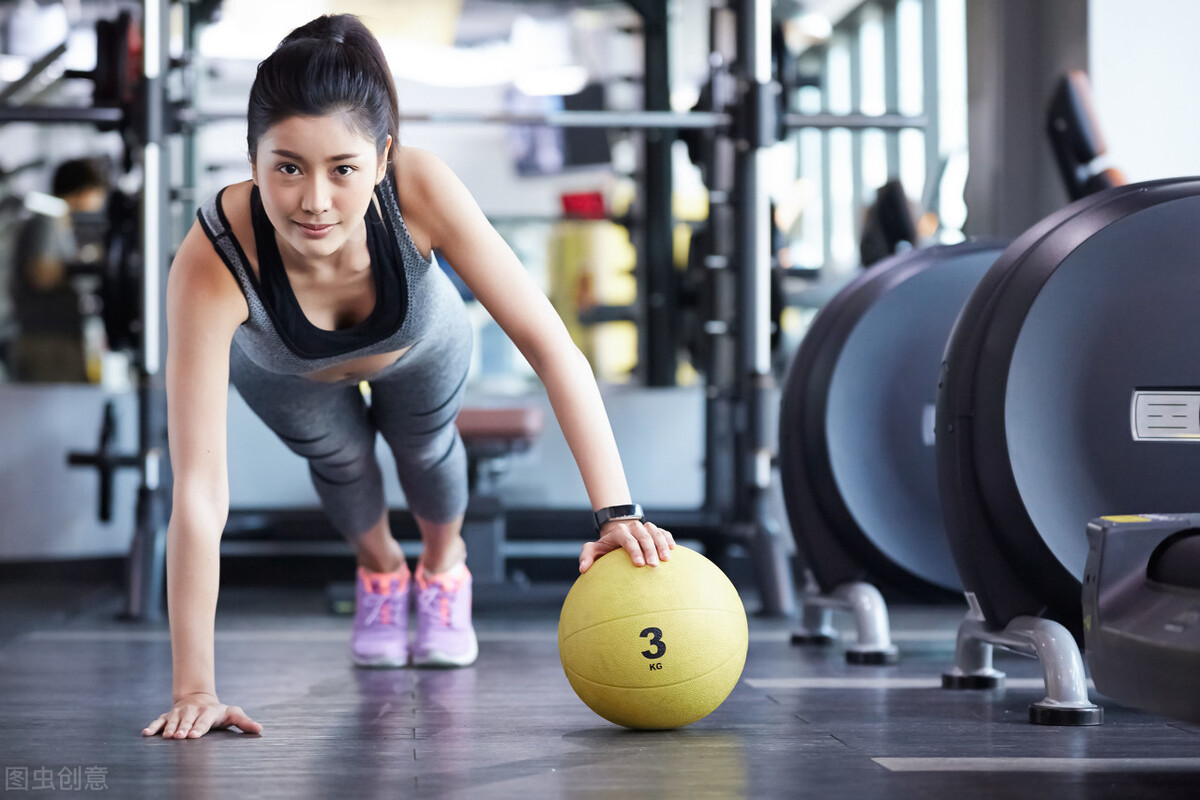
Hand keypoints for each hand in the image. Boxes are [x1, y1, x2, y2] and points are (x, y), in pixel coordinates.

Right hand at [142, 692, 261, 738]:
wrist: (198, 699)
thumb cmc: (218, 711)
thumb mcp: (233, 714)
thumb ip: (244, 722)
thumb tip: (260, 730)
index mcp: (208, 712)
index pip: (204, 720)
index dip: (199, 727)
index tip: (194, 735)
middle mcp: (192, 711)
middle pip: (187, 721)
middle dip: (183, 729)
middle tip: (180, 737)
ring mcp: (179, 713)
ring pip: (173, 721)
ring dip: (168, 729)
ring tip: (166, 737)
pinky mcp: (168, 716)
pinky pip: (159, 721)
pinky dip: (153, 726)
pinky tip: (146, 733)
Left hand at [579, 519, 674, 572]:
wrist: (618, 536)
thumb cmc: (606, 548)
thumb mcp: (593, 550)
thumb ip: (587, 556)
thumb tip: (583, 569)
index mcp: (619, 531)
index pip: (627, 539)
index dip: (634, 550)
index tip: (639, 564)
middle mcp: (633, 527)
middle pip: (643, 536)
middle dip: (650, 549)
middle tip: (654, 565)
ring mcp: (645, 527)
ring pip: (655, 532)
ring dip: (661, 545)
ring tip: (667, 559)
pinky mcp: (655, 531)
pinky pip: (664, 532)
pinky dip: (668, 539)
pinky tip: (673, 549)